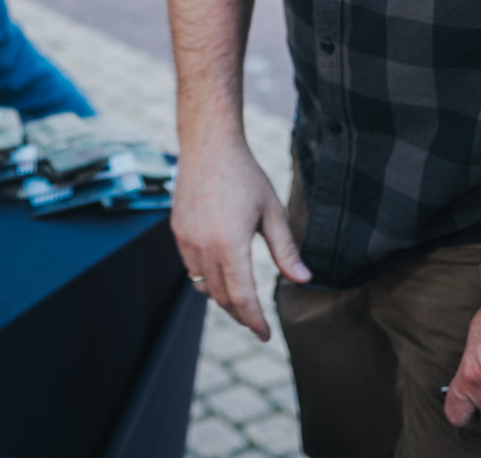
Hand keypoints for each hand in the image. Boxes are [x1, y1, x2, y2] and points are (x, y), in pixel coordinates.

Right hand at [170, 136, 311, 339]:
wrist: (208, 146)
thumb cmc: (244, 175)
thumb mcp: (272, 211)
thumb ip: (286, 250)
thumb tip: (303, 280)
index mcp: (230, 244)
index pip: (242, 297)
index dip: (254, 320)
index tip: (265, 335)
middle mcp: (203, 246)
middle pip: (221, 297)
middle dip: (241, 315)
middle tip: (257, 324)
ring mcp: (186, 240)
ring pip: (204, 286)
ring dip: (223, 300)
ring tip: (242, 304)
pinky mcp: (177, 232)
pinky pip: (191, 269)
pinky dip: (207, 281)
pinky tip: (222, 277)